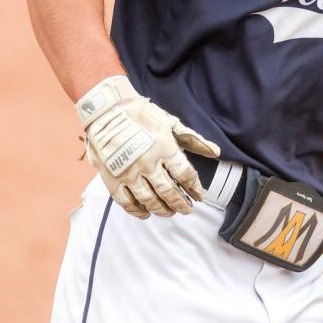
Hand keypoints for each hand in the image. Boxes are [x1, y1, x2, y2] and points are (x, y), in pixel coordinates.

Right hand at [76, 75, 220, 218]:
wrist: (106, 109)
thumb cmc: (141, 114)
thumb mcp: (170, 122)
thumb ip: (192, 139)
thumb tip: (216, 152)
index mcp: (165, 148)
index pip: (186, 175)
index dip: (195, 188)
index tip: (199, 196)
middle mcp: (148, 163)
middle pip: (169, 192)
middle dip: (181, 203)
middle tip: (187, 209)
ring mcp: (129, 173)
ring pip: (150, 200)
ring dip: (162, 209)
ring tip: (170, 212)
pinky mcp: (112, 178)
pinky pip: (126, 202)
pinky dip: (137, 211)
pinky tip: (145, 213)